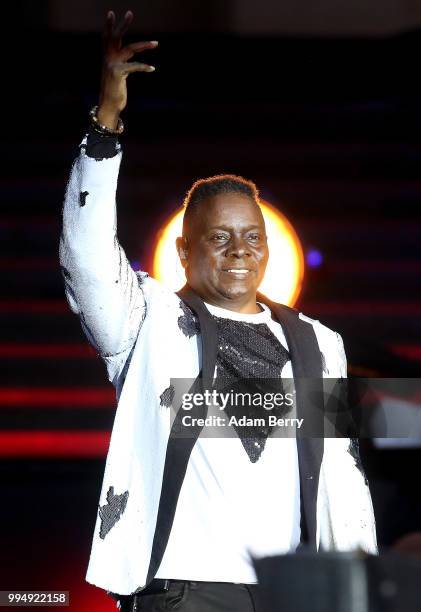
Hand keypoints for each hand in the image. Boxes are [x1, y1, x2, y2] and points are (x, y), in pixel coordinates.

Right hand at [97, 10, 157, 128]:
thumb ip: (121, 62)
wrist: (109, 105)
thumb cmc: (114, 91)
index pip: (107, 38)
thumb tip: (130, 55)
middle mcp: (108, 58)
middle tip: (130, 12)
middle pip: (115, 36)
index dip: (109, 26)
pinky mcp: (118, 73)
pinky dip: (144, 67)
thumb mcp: (117, 74)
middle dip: (123, 25)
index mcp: (107, 57)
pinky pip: (134, 66)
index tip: (111, 12)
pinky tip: (152, 68)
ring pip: (130, 49)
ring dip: (144, 45)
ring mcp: (112, 65)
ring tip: (156, 43)